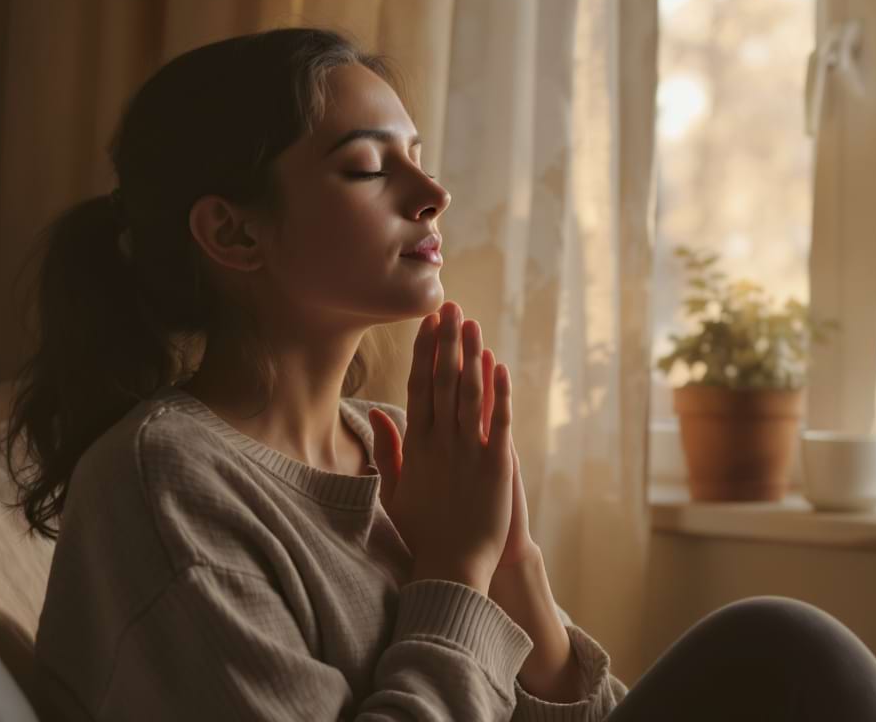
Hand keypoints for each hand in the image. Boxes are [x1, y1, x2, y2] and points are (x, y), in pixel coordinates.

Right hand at [369, 301, 514, 595]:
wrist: (451, 568)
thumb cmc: (423, 532)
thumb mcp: (394, 490)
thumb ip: (387, 450)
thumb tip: (376, 414)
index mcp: (416, 446)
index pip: (419, 387)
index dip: (424, 353)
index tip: (428, 324)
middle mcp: (440, 443)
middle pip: (442, 382)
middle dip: (446, 342)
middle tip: (450, 306)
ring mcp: (467, 453)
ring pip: (468, 395)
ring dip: (470, 357)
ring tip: (471, 324)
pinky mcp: (496, 466)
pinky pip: (496, 423)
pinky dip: (498, 394)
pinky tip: (499, 366)